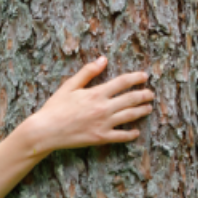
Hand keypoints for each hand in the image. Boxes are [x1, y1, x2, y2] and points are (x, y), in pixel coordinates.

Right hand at [29, 56, 153, 152]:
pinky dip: (130, 134)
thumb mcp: (69, 86)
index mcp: (96, 93)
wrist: (46, 131)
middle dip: (144, 95)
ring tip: (148, 108)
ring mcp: (104, 124)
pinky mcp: (101, 138)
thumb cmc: (55, 107)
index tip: (144, 76)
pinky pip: (121, 136)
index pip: (123, 82)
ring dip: (142, 111)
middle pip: (131, 98)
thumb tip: (103, 59)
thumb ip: (88, 72)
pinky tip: (136, 132)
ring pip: (130, 116)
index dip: (136, 78)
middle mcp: (103, 107)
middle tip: (150, 94)